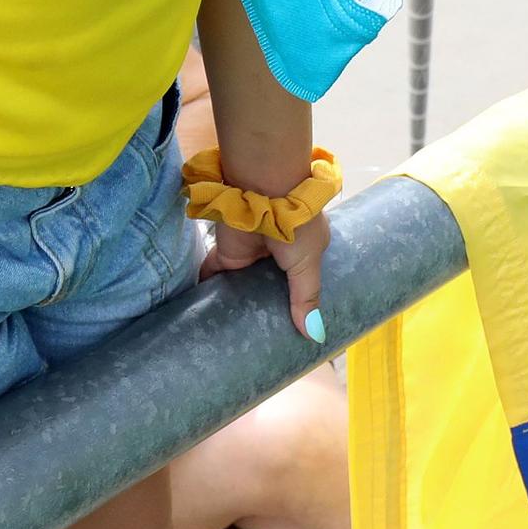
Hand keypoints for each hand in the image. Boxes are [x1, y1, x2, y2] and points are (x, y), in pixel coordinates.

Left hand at [199, 211, 329, 343]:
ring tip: (240, 336)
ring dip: (242, 302)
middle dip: (268, 306)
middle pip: (272, 285)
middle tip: (267, 339)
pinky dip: (213, 291)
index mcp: (304, 251)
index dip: (300, 301)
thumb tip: (315, 335)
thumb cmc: (295, 225)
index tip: (297, 328)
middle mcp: (277, 253)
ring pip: (245, 284)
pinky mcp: (228, 254)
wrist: (262, 189)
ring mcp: (252, 254)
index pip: (302, 280)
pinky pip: (218, 276)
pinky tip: (212, 316)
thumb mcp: (308, 264)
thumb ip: (307, 297)